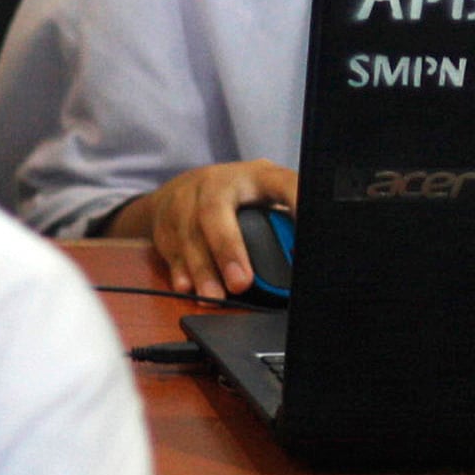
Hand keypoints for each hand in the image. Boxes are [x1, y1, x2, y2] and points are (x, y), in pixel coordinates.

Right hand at [124, 159, 298, 302]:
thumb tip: (305, 251)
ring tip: (215, 298)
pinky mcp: (164, 223)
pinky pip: (170, 250)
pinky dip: (180, 272)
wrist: (178, 189)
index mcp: (254, 176)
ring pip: (189, 235)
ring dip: (203, 271)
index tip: (309, 225)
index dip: (296, 200)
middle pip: (216, 211)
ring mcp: (185, 201)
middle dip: (228, 249)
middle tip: (242, 283)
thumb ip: (283, 218)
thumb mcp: (263, 194)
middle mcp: (216, 183)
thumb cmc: (233, 196)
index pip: (281, 183)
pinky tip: (188, 287)